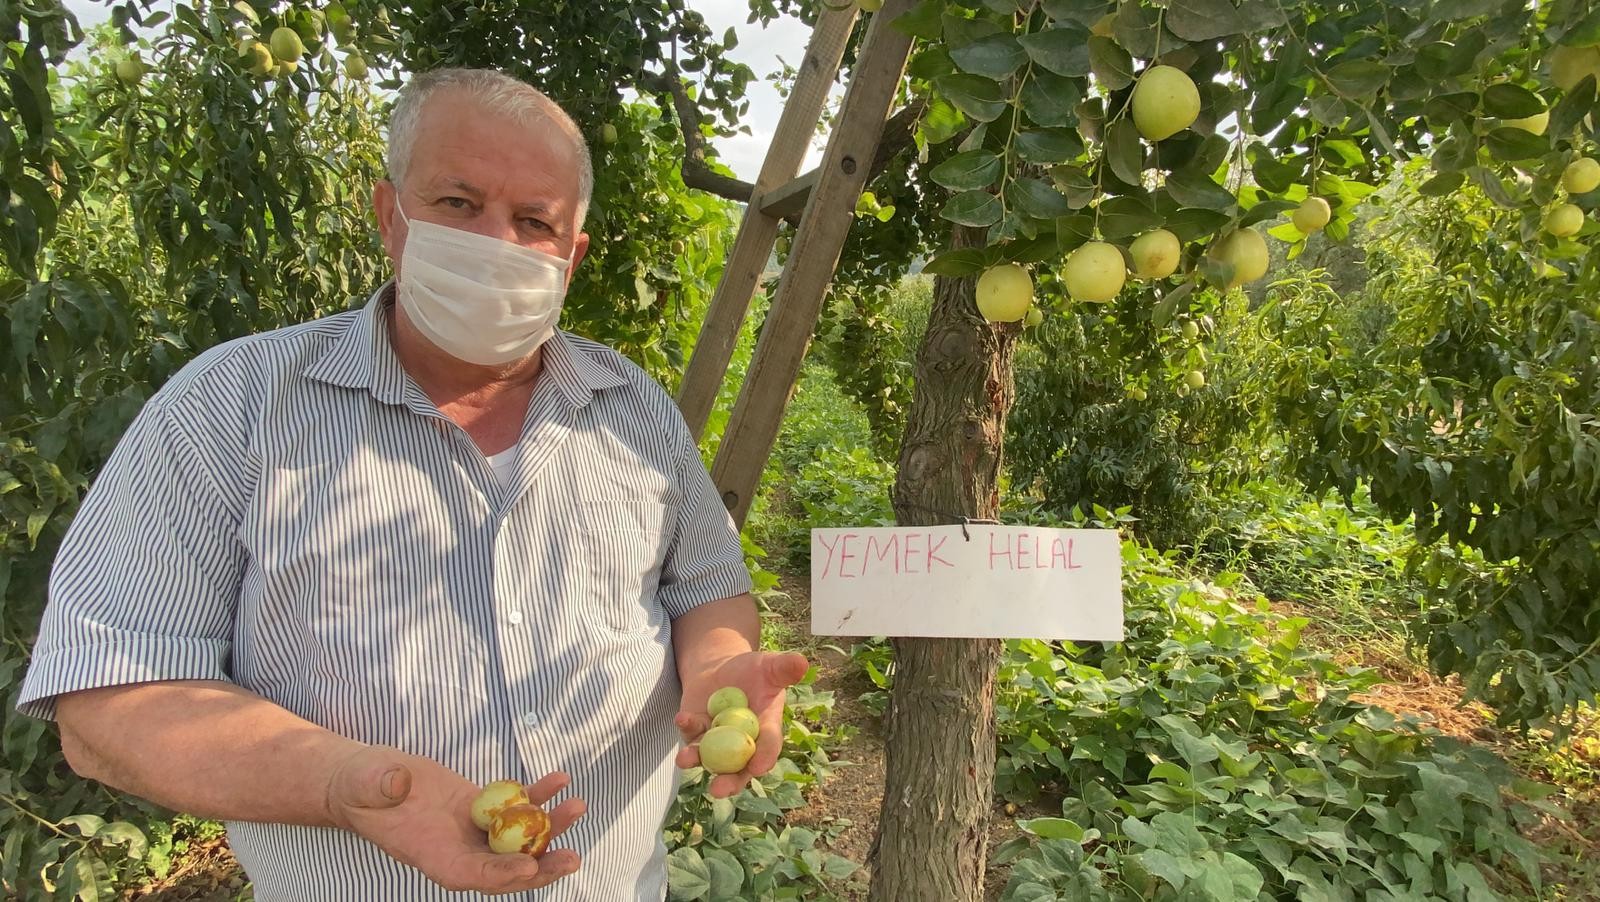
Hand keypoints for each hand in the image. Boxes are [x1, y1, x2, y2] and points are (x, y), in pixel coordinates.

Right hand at [325, 746, 586, 894]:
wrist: (367, 778)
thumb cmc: (359, 786)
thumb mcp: (365, 783)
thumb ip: (380, 786)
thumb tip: (398, 783)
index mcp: (430, 855)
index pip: (470, 875)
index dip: (500, 875)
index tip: (529, 866)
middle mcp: (456, 849)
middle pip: (506, 867)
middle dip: (541, 866)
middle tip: (572, 857)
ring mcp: (472, 830)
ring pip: (518, 838)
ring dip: (550, 826)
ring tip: (577, 806)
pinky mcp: (480, 807)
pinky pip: (515, 806)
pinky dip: (538, 795)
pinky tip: (558, 778)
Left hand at [675, 651, 809, 797]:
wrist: (723, 670)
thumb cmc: (753, 671)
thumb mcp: (769, 666)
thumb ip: (784, 668)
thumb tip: (802, 661)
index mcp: (766, 732)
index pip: (768, 749)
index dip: (764, 759)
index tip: (759, 767)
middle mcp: (742, 745)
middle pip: (737, 771)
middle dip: (728, 783)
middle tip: (719, 789)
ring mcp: (716, 742)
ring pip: (708, 759)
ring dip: (696, 760)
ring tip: (685, 758)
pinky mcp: (696, 733)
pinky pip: (690, 735)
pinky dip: (686, 728)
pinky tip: (683, 718)